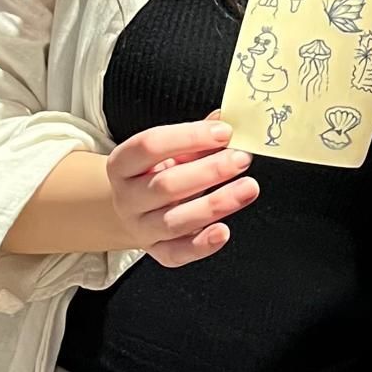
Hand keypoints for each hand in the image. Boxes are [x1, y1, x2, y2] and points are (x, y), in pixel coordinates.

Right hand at [105, 115, 259, 267]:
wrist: (137, 208)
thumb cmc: (159, 170)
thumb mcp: (172, 149)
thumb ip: (198, 135)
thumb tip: (227, 117)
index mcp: (123, 163)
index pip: (150, 145)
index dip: (189, 137)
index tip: (225, 132)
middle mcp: (126, 197)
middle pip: (165, 185)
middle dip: (209, 171)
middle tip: (242, 159)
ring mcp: (140, 227)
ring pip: (174, 221)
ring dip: (215, 205)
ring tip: (248, 188)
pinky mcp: (157, 251)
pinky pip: (176, 253)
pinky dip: (201, 245)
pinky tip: (224, 231)